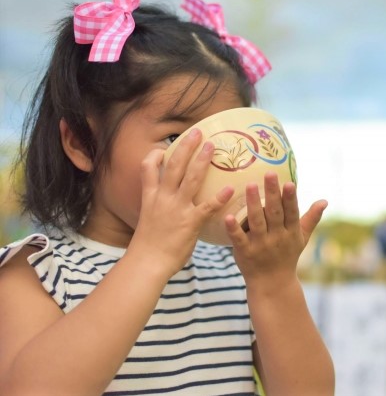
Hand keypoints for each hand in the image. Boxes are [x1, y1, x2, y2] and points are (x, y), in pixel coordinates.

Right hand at [130, 129, 233, 277]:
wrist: (146, 263)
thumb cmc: (148, 246)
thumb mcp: (148, 220)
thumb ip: (158, 208)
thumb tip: (167, 204)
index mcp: (150, 197)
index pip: (148, 168)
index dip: (155, 155)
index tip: (164, 148)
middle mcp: (163, 198)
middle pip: (174, 166)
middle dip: (185, 147)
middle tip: (197, 132)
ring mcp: (177, 208)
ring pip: (191, 178)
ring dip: (202, 160)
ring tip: (213, 147)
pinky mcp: (190, 222)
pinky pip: (207, 206)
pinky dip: (219, 197)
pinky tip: (230, 189)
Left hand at [225, 172, 326, 293]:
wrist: (273, 284)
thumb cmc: (287, 256)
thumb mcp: (302, 238)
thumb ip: (312, 218)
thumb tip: (324, 200)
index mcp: (291, 232)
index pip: (291, 212)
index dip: (290, 198)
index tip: (289, 183)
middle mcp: (277, 237)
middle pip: (275, 213)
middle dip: (272, 194)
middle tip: (269, 173)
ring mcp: (261, 245)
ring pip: (257, 222)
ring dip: (253, 204)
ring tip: (250, 185)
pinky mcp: (245, 252)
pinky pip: (239, 239)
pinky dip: (234, 229)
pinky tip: (227, 216)